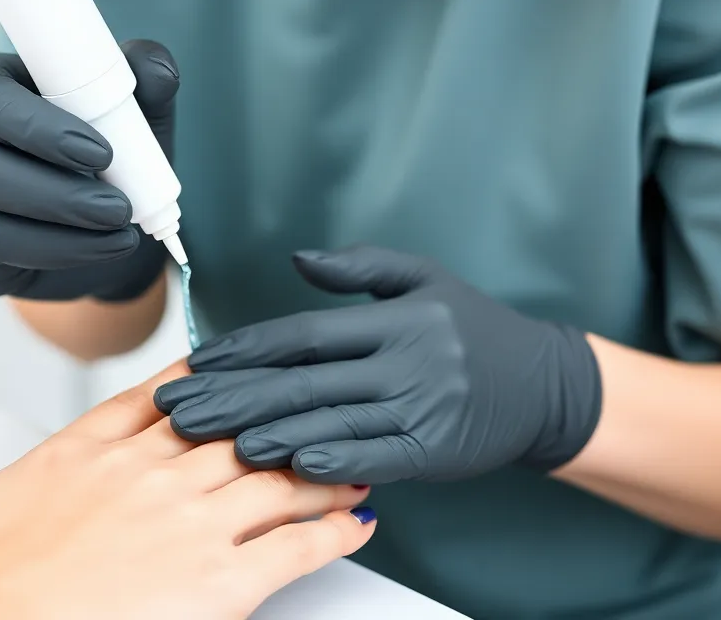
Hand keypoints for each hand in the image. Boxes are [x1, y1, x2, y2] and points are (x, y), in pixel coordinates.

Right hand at [0, 39, 177, 300]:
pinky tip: (100, 249)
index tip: (102, 151)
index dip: (39, 127)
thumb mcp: (131, 103)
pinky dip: (56, 258)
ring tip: (121, 231)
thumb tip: (158, 69)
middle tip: (120, 207)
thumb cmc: (102, 138)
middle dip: (60, 195)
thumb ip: (145, 73)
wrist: (93, 209)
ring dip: (64, 235)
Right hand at [0, 363, 375, 619]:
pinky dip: (330, 533)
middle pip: (235, 427)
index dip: (206, 375)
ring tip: (359, 456)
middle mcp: (145, 472)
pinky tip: (358, 521)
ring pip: (274, 477)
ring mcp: (182, 522)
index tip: (234, 363)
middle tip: (318, 403)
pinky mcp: (209, 584)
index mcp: (84, 449)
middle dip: (280, 415)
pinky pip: (289, 549)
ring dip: (321, 466)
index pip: (160, 396)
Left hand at [155, 246, 601, 484]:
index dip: (249, 347)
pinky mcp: (432, 451)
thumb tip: (298, 258)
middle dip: (235, 396)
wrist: (540, 382)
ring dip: (265, 431)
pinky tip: (284, 462)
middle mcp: (403, 362)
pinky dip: (326, 462)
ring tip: (212, 438)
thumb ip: (361, 267)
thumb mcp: (425, 277)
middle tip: (180, 408)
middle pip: (302, 381)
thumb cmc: (473, 325)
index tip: (201, 359)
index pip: (306, 333)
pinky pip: (371, 458)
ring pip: (328, 421)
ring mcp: (418, 409)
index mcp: (394, 319)